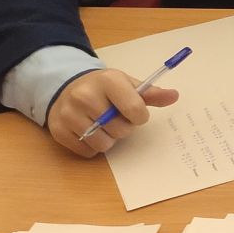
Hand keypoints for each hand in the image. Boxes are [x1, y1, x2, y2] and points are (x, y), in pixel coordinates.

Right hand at [45, 69, 178, 158]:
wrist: (66, 88)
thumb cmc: (104, 89)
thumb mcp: (127, 85)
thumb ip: (151, 93)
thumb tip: (174, 96)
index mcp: (107, 81)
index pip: (135, 109)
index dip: (140, 116)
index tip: (135, 113)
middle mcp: (85, 95)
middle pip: (120, 129)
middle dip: (124, 128)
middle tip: (116, 118)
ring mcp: (68, 114)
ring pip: (103, 144)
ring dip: (109, 139)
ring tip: (103, 125)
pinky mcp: (58, 131)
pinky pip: (87, 152)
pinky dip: (92, 146)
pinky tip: (89, 131)